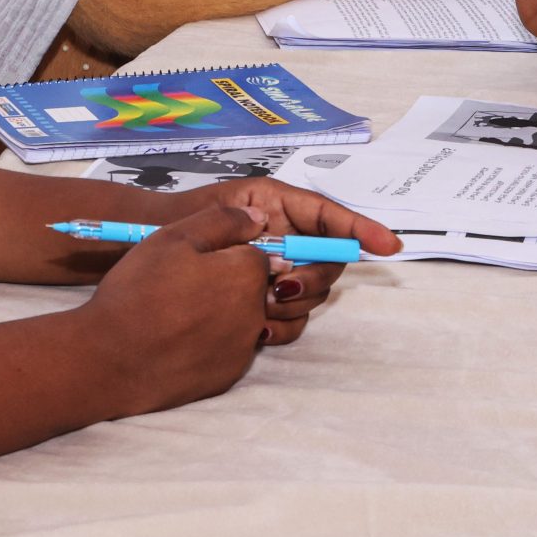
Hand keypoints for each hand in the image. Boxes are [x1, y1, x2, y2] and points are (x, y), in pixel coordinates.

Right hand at [79, 204, 271, 415]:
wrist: (113, 361)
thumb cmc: (140, 291)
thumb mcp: (174, 238)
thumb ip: (222, 222)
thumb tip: (259, 217)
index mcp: (248, 275)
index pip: (255, 252)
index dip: (224, 252)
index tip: (192, 260)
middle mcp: (257, 314)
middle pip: (250, 287)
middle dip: (225, 282)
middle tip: (180, 286)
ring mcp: (243, 350)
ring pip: (240, 319)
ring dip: (219, 313)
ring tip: (176, 315)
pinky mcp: (228, 377)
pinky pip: (227, 349)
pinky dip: (210, 343)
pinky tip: (178, 341)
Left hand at [167, 181, 401, 341]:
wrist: (148, 252)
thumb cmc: (180, 223)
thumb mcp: (216, 210)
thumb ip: (249, 221)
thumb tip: (280, 248)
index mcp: (280, 208)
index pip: (329, 217)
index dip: (361, 230)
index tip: (389, 245)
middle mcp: (286, 239)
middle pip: (327, 261)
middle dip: (312, 276)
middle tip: (280, 286)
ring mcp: (278, 273)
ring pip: (312, 294)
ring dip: (293, 303)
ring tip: (258, 305)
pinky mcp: (265, 304)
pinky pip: (291, 320)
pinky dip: (279, 327)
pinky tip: (255, 328)